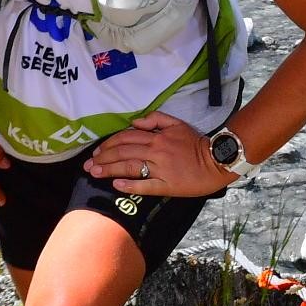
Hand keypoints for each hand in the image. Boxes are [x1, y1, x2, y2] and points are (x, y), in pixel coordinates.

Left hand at [85, 112, 232, 197]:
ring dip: (110, 170)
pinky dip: (130, 185)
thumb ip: (156, 119)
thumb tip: (134, 122)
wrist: (216, 161)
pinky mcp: (167, 185)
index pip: (126, 138)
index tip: (97, 152)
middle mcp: (156, 151)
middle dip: (103, 158)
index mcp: (157, 137)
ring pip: (130, 166)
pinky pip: (145, 185)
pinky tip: (116, 186)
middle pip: (123, 152)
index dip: (108, 144)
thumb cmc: (196, 143)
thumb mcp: (177, 124)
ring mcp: (161, 169)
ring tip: (95, 173)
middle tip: (88, 165)